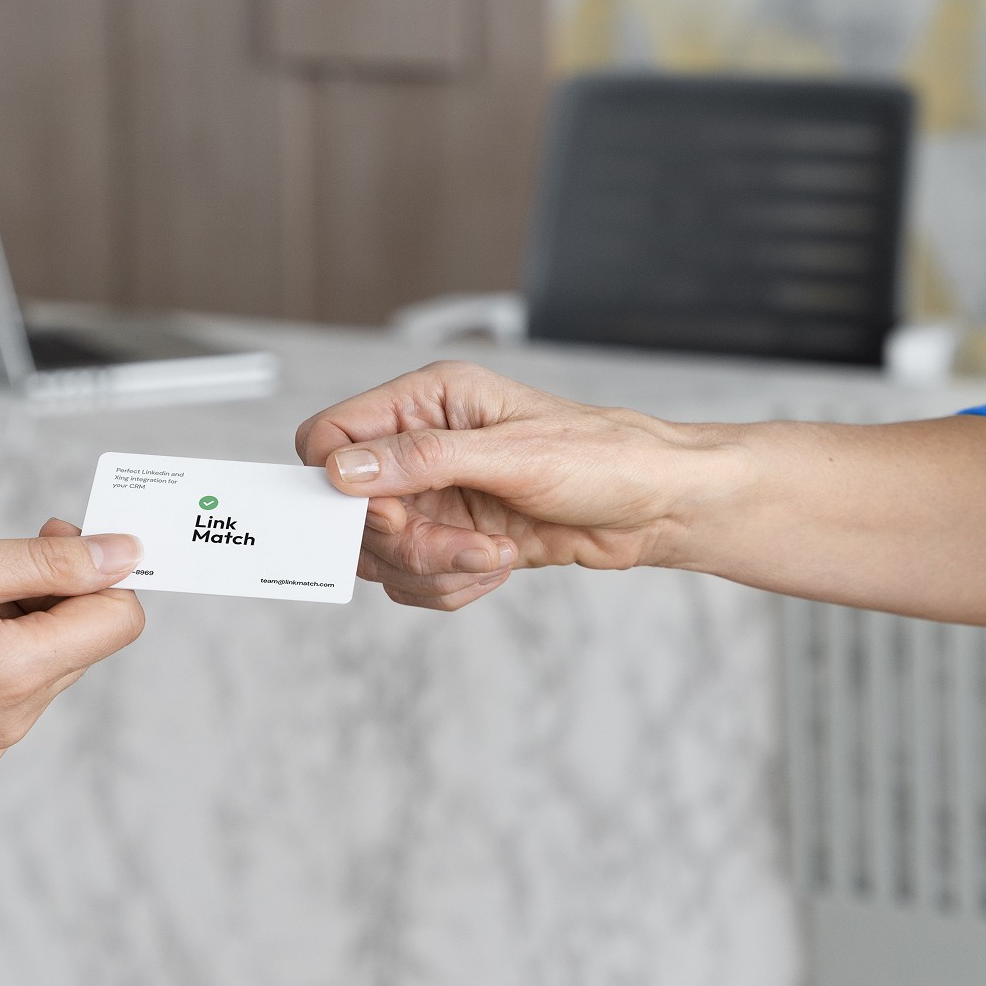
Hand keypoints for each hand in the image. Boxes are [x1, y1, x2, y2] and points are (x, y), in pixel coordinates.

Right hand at [0, 520, 145, 786]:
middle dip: (52, 592)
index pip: (120, 619)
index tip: (52, 534)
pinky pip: (7, 693)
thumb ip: (43, 563)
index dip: (99, 568)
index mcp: (13, 675)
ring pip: (45, 665)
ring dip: (17, 623)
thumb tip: (122, 552)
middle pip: (83, 641)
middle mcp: (12, 721)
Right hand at [296, 362, 743, 609]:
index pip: (329, 437)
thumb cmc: (603, 458)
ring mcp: (433, 496)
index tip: (388, 512)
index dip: (339, 484)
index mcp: (427, 400)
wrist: (655, 507)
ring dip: (432, 568)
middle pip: (349, 510)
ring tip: (493, 557)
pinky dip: (448, 586)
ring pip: (380, 553)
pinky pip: (412, 579)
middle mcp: (421, 445)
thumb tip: (343, 470)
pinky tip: (497, 566)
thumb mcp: (513, 454)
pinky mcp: (451, 538)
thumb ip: (422, 459)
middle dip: (403, 540)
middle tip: (459, 544)